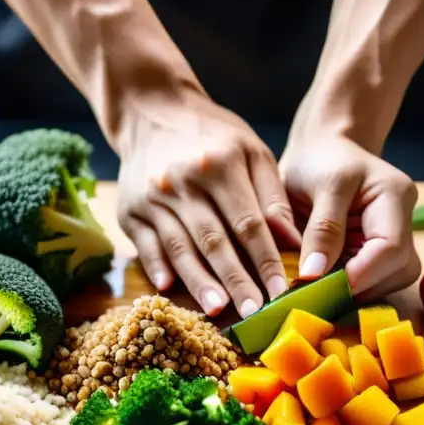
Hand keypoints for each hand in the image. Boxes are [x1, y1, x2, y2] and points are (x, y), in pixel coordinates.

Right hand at [116, 92, 301, 317]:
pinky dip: (157, 268)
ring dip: (199, 282)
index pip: (248, 223)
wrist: (151, 111)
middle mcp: (183, 182)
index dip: (265, 260)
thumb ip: (272, 196)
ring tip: (218, 310)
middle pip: (214, 241)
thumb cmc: (213, 136)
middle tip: (253, 313)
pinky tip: (170, 289)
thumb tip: (293, 243)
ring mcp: (152, 197)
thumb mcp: (252, 151)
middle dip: (236, 281)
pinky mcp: (130, 211)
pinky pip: (146, 246)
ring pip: (180, 247)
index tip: (281, 290)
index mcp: (220, 165)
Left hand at [279, 135, 420, 301]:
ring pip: (391, 282)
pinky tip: (329, 280)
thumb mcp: (320, 187)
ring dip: (357, 290)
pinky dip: (353, 288)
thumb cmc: (320, 160)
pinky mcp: (383, 253)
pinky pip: (378, 282)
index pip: (391, 248)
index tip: (321, 287)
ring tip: (321, 285)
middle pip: (397, 271)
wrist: (322, 152)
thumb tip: (313, 276)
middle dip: (358, 286)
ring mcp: (398, 239)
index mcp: (395, 195)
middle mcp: (405, 221)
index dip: (359, 275)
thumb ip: (321, 229)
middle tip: (317, 292)